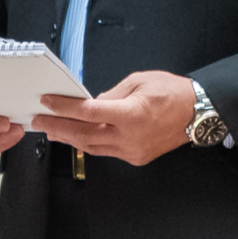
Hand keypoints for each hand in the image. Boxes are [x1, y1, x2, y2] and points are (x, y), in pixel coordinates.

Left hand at [35, 70, 197, 164]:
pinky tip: (77, 138)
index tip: (48, 103)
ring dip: (69, 138)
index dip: (64, 108)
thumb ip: (111, 94)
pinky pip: (106, 152)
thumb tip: (90, 103)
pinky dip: (89, 144)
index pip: (88, 112)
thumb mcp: (139, 81)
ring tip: (52, 131)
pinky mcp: (136, 157)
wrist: (197, 113)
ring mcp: (132, 150)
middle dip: (58, 127)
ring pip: (92, 147)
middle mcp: (130, 136)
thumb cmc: (172, 93)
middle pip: (84, 134)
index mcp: (131, 114)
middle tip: (40, 121)